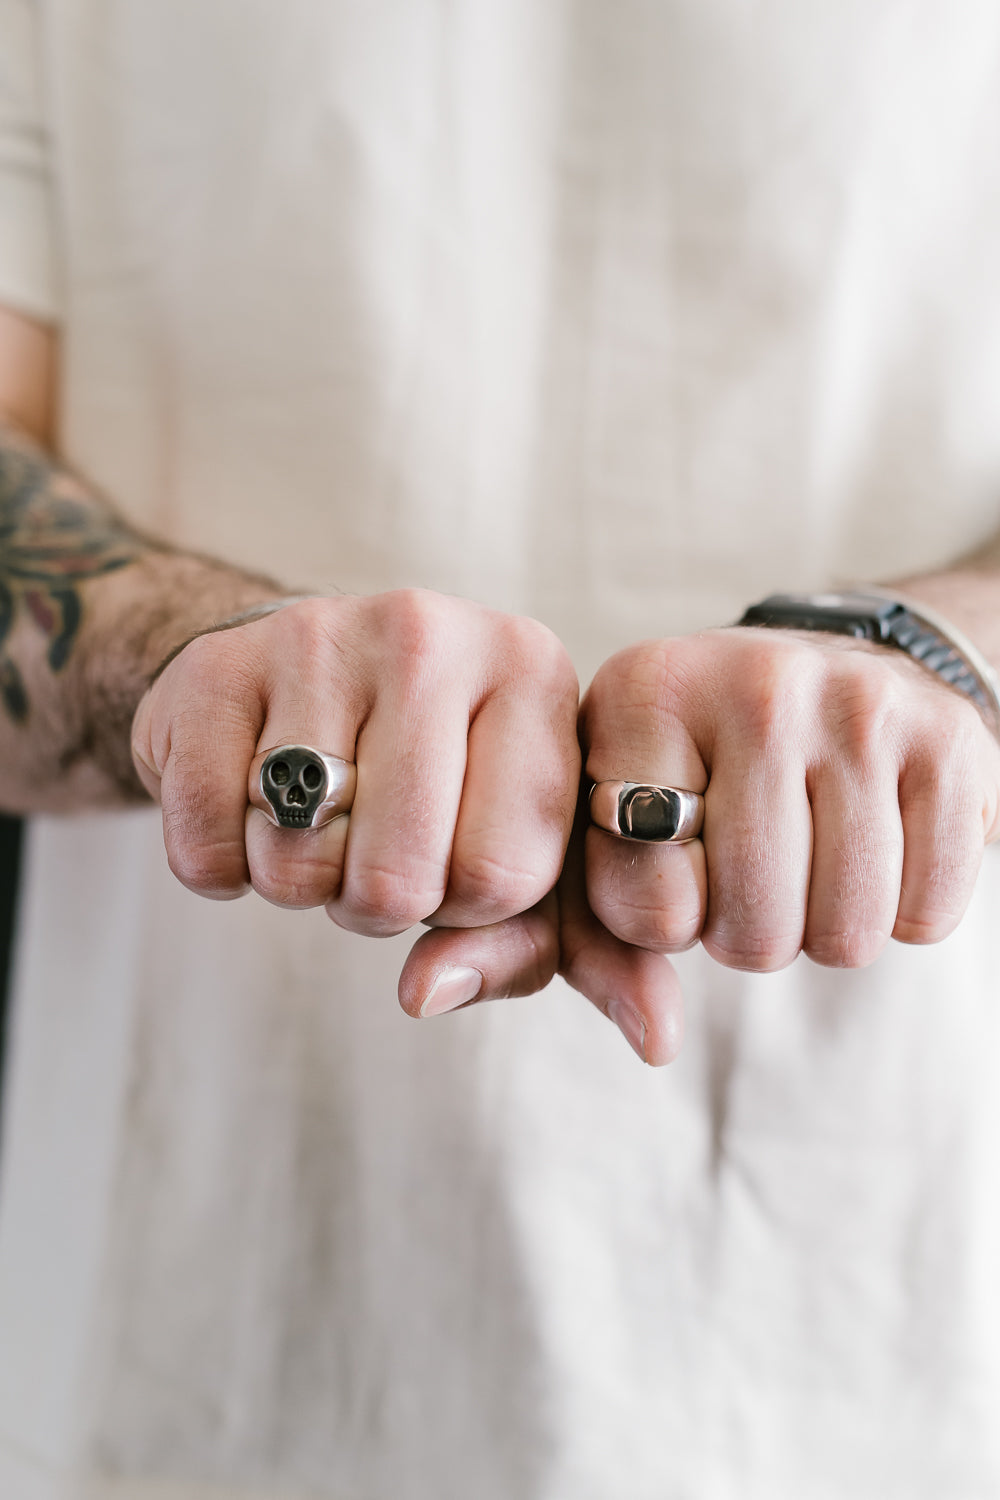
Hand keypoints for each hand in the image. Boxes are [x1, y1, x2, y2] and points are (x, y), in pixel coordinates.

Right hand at [132, 591, 580, 930]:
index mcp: (532, 673)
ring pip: (298, 865)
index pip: (503, 873)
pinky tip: (247, 806)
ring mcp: (316, 638)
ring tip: (316, 821)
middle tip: (372, 848)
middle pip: (397, 881)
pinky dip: (219, 865)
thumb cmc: (428, 780)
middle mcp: (432, 633)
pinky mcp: (212, 668)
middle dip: (378, 905)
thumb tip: (650, 1035)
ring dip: (299, 883)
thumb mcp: (520, 854)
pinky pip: (206, 845)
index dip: (467, 907)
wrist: (285, 676)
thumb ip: (588, 947)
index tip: (451, 861)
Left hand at [579, 628, 999, 971]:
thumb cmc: (696, 771)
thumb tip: (655, 1041)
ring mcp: (862, 706)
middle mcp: (756, 684)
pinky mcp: (951, 740)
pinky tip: (872, 846)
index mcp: (645, 695)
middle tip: (749, 870)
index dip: (663, 921)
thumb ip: (598, 941)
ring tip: (806, 857)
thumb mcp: (610, 830)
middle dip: (746, 933)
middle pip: (755, 929)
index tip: (676, 866)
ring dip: (822, 928)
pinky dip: (899, 913)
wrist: (824, 666)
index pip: (649, 906)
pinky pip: (927, 914)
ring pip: (846, 932)